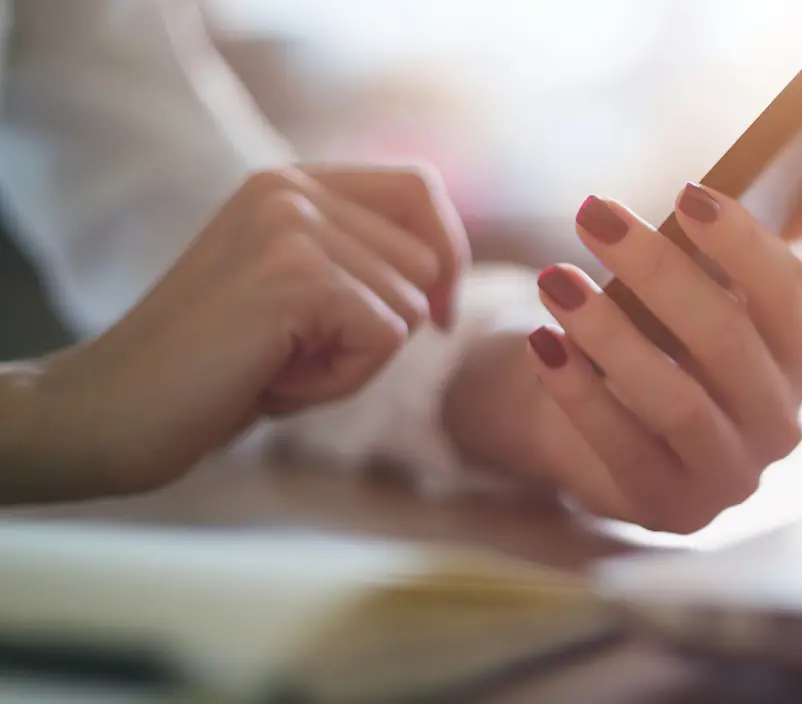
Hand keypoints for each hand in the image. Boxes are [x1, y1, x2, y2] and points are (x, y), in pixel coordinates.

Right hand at [14, 165, 467, 499]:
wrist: (118, 407)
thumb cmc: (215, 367)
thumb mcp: (296, 297)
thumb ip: (356, 263)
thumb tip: (445, 276)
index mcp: (290, 182)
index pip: (419, 189)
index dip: (448, 255)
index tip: (440, 317)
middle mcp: (290, 187)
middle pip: (427, 259)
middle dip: (387, 328)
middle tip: (300, 355)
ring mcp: (290, 226)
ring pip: (410, 306)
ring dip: (358, 360)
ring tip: (279, 364)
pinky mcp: (295, 275)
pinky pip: (385, 339)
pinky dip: (342, 380)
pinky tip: (275, 380)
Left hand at [519, 158, 801, 532]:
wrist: (598, 417)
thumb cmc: (660, 338)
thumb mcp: (711, 282)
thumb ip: (771, 230)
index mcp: (801, 357)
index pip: (787, 295)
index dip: (741, 243)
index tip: (684, 194)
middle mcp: (779, 420)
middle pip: (728, 342)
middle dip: (660, 272)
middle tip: (595, 216)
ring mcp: (731, 474)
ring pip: (680, 402)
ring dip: (612, 335)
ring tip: (555, 280)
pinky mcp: (672, 509)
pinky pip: (626, 452)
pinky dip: (582, 397)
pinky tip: (544, 346)